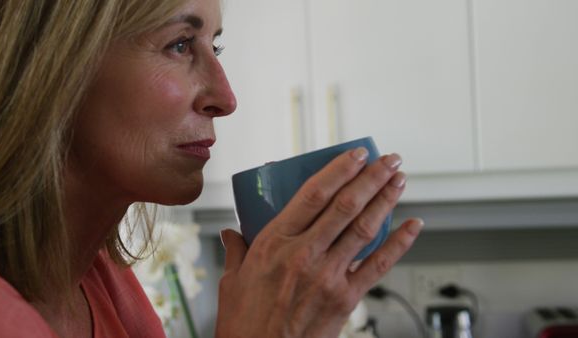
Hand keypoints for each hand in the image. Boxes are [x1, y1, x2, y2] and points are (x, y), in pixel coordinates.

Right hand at [215, 148, 422, 337]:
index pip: (314, 195)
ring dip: (386, 200)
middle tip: (388, 159)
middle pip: (346, 206)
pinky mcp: (345, 299)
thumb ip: (235, 251)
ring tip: (399, 179)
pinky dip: (399, 243)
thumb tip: (230, 234)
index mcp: (274, 243)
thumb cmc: (244, 323)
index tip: (356, 153)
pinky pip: (378, 265)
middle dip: (371, 177)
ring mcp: (328, 276)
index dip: (339, 170)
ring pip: (365, 228)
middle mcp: (304, 254)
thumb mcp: (231, 281)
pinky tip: (413, 225)